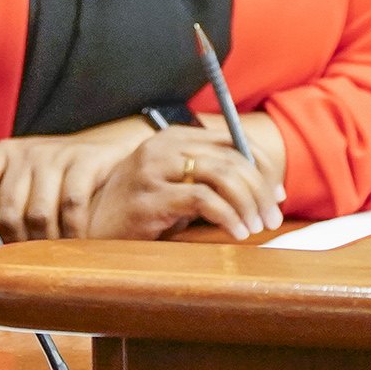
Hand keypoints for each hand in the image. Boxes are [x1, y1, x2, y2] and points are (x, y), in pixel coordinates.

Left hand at [0, 116, 154, 242]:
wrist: (108, 155)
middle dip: (15, 243)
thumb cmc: (59, 180)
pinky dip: (72, 232)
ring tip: (52, 253)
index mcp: (3, 154)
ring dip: (45, 243)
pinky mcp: (85, 160)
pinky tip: (76, 241)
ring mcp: (55, 154)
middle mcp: (26, 152)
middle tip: (26, 258)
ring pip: (38, 214)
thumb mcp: (26, 182)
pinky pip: (71, 206)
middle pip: (6, 211)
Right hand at [84, 125, 280, 241]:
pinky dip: (228, 216)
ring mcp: (153, 170)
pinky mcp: (149, 197)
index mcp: (173, 137)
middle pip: (231, 158)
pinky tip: (237, 232)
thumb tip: (265, 188)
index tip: (277, 195)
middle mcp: (163, 146)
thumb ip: (209, 178)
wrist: (93, 230)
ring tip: (257, 227)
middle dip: (261, 190)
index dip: (262, 165)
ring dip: (248, 204)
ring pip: (222, 176)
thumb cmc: (141, 211)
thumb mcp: (176, 186)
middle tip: (273, 218)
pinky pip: (202, 200)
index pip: (232, 140)